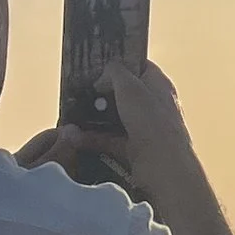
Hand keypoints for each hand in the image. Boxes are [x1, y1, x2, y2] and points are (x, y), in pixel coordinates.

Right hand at [20, 62, 227, 234]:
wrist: (165, 171)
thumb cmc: (154, 125)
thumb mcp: (131, 88)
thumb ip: (115, 74)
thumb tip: (103, 75)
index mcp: (159, 86)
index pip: (139, 66)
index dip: (119, 63)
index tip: (97, 64)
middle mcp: (154, 106)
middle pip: (123, 93)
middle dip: (100, 93)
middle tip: (78, 91)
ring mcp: (144, 130)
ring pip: (113, 118)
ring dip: (91, 117)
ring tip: (69, 114)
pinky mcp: (135, 151)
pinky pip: (109, 140)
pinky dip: (92, 139)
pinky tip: (73, 137)